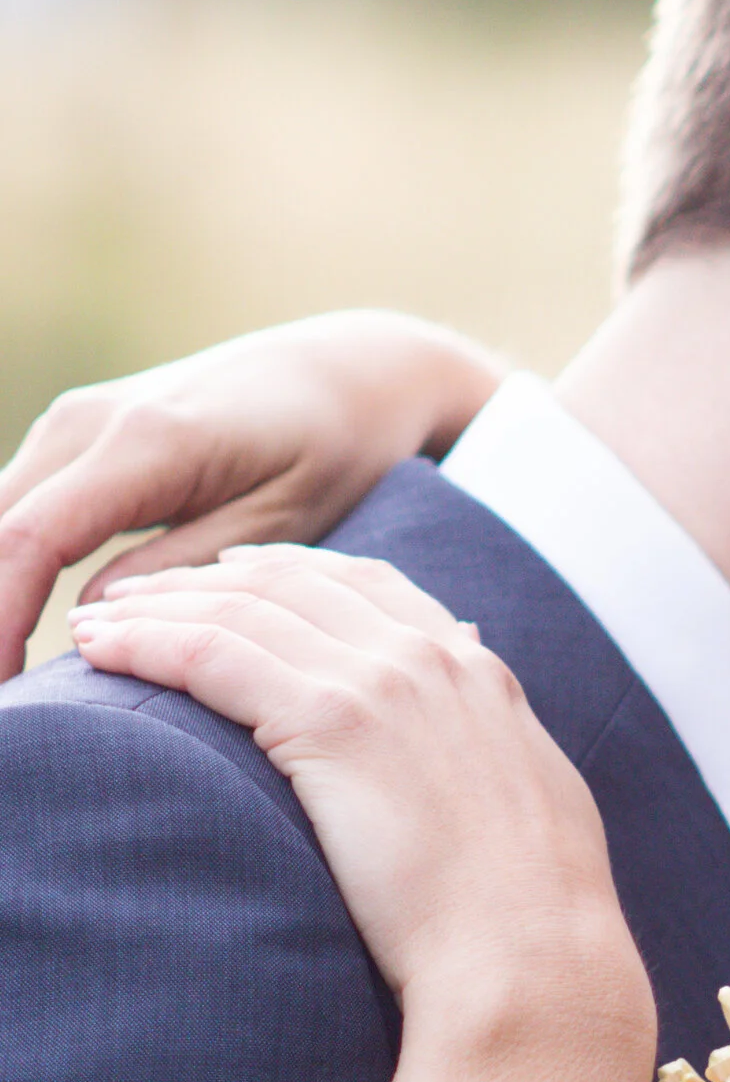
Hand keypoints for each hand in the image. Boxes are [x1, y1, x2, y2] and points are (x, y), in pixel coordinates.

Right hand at [0, 314, 503, 681]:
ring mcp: (74, 424)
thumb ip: (186, 571)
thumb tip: (91, 617)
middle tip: (9, 708)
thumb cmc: (332, 449)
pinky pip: (18, 511)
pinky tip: (15, 635)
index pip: (29, 542)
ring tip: (12, 679)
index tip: (5, 697)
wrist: (342, 373)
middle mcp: (89, 421)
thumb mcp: (280, 520)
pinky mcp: (75, 439)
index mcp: (144, 443)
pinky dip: (9, 570)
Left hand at [73, 550, 652, 1061]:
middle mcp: (431, 658)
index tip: (235, 575)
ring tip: (96, 625)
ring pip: (244, 608)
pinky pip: (213, 655)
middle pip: (296, 582)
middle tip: (141, 594)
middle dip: (208, 579)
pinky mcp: (332, 721)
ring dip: (159, 607)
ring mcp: (383, 681)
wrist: (532, 958)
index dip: (293, 570)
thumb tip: (483, 750)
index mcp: (478, 676)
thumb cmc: (531, 922)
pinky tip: (103, 651)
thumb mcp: (531, 809)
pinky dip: (148, 643)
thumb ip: (494, 757)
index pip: (371, 585)